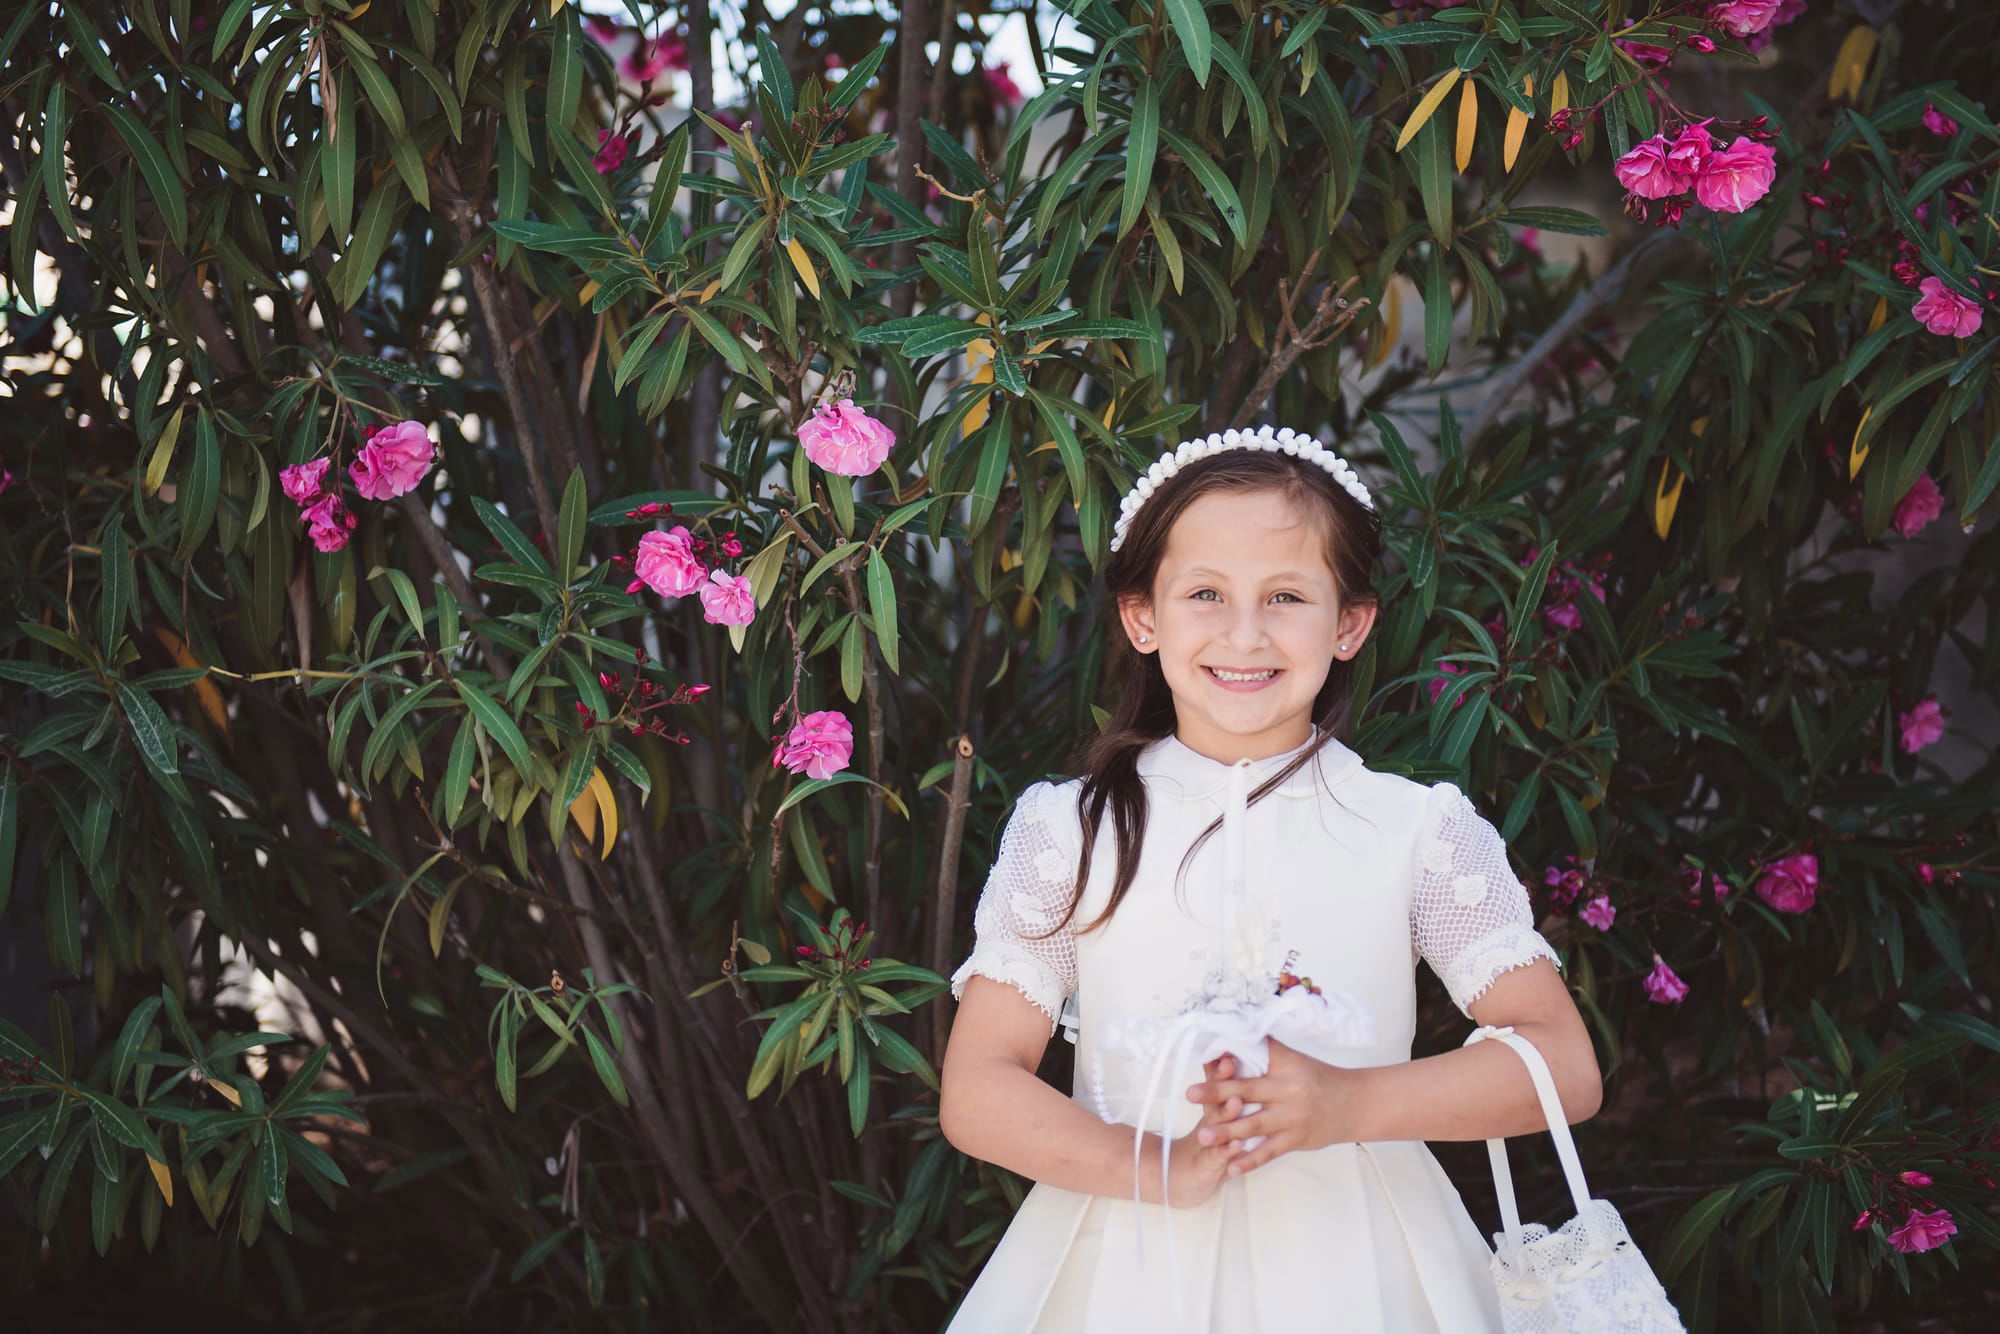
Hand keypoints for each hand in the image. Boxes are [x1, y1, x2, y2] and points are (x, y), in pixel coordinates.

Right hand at [1160, 1054, 1247, 1207]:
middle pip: (1215, 1099)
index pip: (1218, 1083)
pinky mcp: (1208, 1166)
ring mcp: (1208, 1144)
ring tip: (1236, 1103)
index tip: (1228, 1046)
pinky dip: (1228, 1151)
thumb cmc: (1205, 1142)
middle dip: (1222, 1082)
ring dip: (1226, 1115)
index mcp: (1215, 1108)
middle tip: (1229, 1065)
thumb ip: (1219, 1086)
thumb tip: (1227, 1054)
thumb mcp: (1212, 1113)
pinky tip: (1237, 1145)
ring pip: (1218, 1127)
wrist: (1180, 1177)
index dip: (1222, 1066)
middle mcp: (1210, 1122)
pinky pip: (1219, 1158)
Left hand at [1184, 1039, 1357, 1175]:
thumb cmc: (1318, 1077)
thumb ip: (1265, 1049)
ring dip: (1228, 1133)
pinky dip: (1250, 1161)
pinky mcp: (1295, 1141)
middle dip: (1217, 1095)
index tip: (1202, 1065)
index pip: (1251, 1064)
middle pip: (1247, 1093)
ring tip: (1204, 1137)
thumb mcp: (1293, 1059)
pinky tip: (1231, 1168)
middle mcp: (1288, 1092)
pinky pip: (1269, 1153)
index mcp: (1284, 1069)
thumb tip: (1234, 1031)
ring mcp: (1292, 1119)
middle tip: (1190, 1095)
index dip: (1225, 1068)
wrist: (1353, 1104)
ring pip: (1255, 1126)